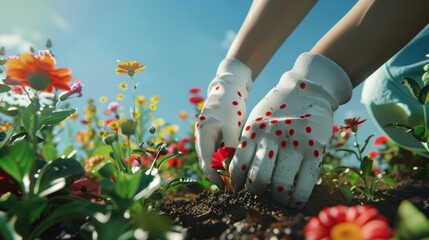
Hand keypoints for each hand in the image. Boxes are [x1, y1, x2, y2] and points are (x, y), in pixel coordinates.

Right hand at [195, 58, 251, 187]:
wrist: (230, 87)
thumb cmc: (230, 104)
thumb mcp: (231, 126)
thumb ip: (231, 146)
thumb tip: (233, 168)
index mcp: (203, 136)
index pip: (206, 164)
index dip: (216, 178)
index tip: (228, 187)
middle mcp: (203, 138)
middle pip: (208, 163)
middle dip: (219, 176)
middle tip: (234, 187)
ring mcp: (209, 137)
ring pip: (214, 158)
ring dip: (223, 169)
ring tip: (236, 179)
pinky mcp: (217, 135)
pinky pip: (219, 151)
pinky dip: (226, 159)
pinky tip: (236, 164)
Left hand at [229, 53, 352, 206]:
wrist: (308, 89)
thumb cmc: (277, 108)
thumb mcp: (256, 119)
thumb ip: (248, 142)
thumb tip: (237, 171)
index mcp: (253, 131)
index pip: (239, 165)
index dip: (237, 183)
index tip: (239, 190)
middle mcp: (271, 137)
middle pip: (258, 178)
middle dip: (256, 192)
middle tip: (258, 196)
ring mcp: (294, 143)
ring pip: (280, 183)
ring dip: (277, 198)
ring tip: (277, 200)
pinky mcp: (314, 148)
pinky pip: (305, 182)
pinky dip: (298, 197)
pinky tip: (294, 201)